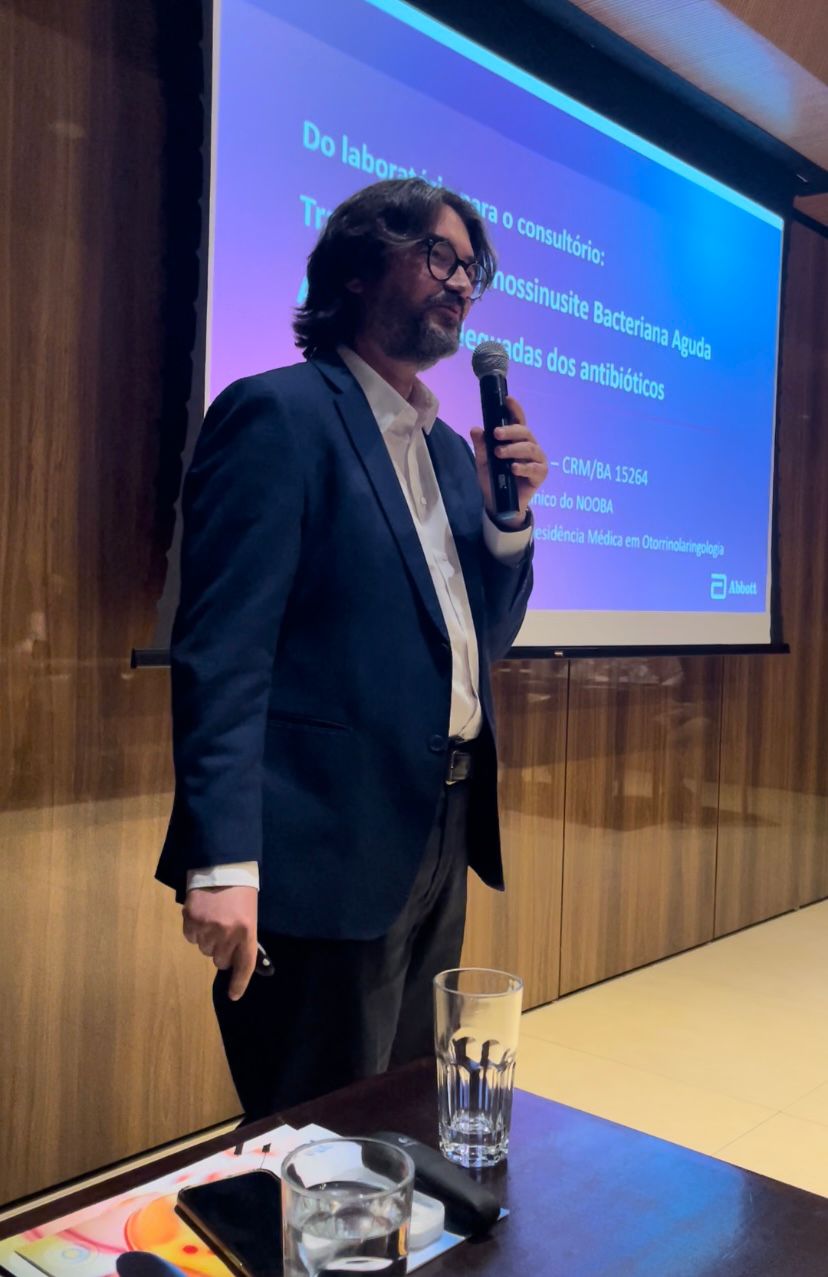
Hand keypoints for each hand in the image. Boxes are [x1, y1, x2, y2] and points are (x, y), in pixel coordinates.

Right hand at [182, 885, 258, 1000]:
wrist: (221, 866)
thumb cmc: (240, 892)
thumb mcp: (249, 914)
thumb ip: (243, 938)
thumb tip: (234, 962)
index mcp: (247, 930)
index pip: (244, 965)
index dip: (239, 982)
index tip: (233, 996)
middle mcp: (227, 933)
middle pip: (220, 960)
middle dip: (222, 951)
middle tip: (224, 932)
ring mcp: (207, 927)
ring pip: (204, 949)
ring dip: (208, 939)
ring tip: (213, 918)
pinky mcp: (191, 920)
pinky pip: (191, 938)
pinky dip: (195, 930)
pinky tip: (202, 914)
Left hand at [470, 396, 548, 520]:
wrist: (499, 504)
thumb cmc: (494, 479)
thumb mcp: (483, 463)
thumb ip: (481, 447)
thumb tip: (475, 429)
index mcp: (516, 439)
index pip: (518, 420)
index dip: (514, 409)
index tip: (507, 399)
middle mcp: (529, 446)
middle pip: (524, 432)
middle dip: (510, 430)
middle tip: (496, 433)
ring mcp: (537, 459)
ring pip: (530, 448)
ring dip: (514, 449)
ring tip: (499, 454)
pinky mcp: (540, 474)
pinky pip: (535, 468)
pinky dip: (524, 467)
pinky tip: (513, 468)